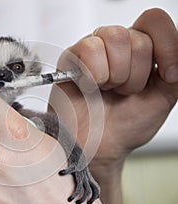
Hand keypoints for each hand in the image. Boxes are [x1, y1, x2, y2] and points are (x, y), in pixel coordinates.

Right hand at [51, 8, 177, 203]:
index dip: (167, 46)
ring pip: (116, 37)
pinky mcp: (71, 57)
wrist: (100, 145)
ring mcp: (93, 49)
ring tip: (107, 90)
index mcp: (139, 50)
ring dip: (116, 76)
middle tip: (124, 92)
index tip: (167, 75)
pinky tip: (90, 87)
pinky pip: (90, 49)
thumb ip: (177, 69)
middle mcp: (116, 46)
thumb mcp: (166, 95)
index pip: (154, 21)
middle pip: (138, 38)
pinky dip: (94, 76)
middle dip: (136, 76)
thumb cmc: (126, 124)